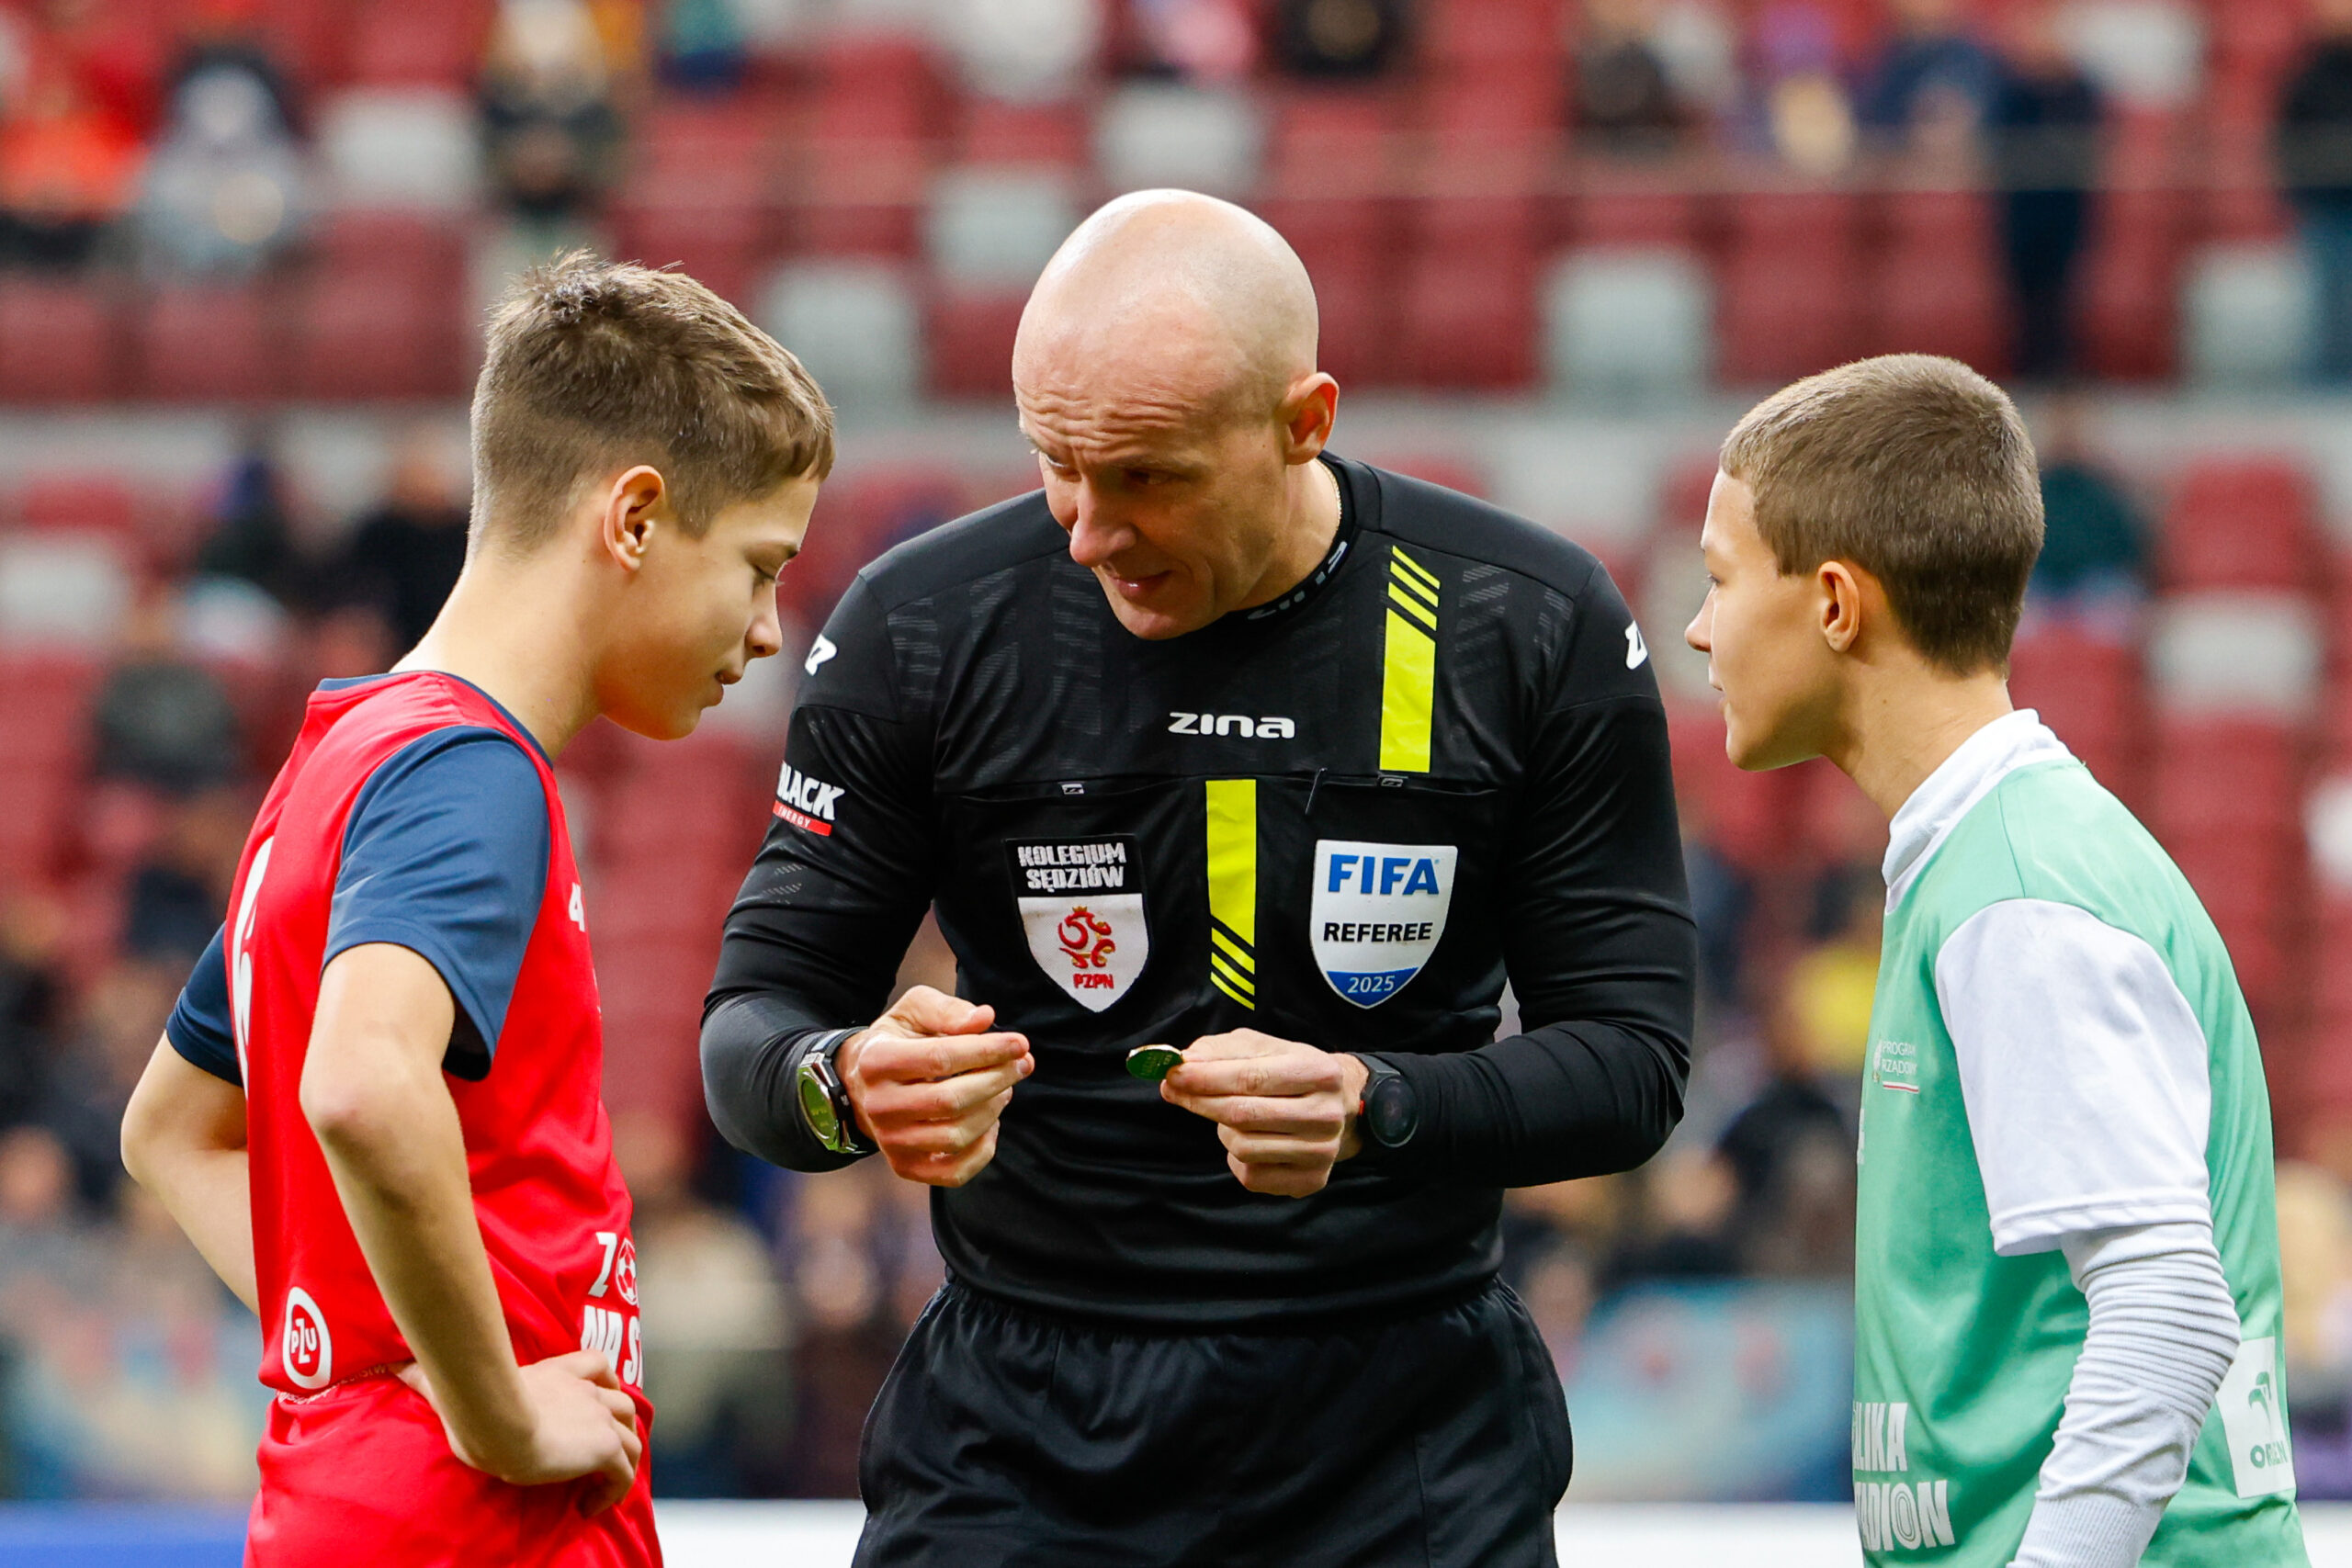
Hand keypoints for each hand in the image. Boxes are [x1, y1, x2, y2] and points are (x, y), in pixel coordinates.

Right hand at [399, 1350, 642, 1511]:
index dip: (603, 1383)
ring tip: (599, 1485)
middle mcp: (586, 1393)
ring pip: (633, 1437)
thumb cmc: (472, 1403)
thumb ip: (427, 1377)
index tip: (593, 1407)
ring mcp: (599, 1420)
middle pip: (623, 1402)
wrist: (496, 1420)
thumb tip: (393, 1367)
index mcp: (557, 1374)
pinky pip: (625, 1474)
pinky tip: (589, 1507)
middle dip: (618, 1426)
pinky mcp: (604, 1449)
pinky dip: (615, 1490)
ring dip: (623, 1459)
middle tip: (598, 1456)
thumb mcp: (452, 1386)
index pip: (596, 1365)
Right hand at [839, 985, 1032, 1186]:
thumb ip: (947, 1011)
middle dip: (997, 1080)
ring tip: (1005, 1088)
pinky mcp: (904, 1166)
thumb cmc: (898, 1040)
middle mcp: (878, 1106)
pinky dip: (983, 1150)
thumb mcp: (914, 1011)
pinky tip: (990, 1121)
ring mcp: (890, 1141)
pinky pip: (955, 1172)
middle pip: (950, 1101)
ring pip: (955, 1136)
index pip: (940, 1059)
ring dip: (992, 1110)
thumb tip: (984, 1018)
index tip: (1020, 1043)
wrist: (862, 1084)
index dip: (987, 1051)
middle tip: (1023, 1064)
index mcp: (876, 1062)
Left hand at [1159, 1030, 1369, 1196]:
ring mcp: (1321, 1153)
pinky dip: (1237, 1158)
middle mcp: (1326, 1115)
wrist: (1340, 1106)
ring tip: (1232, 1117)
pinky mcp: (1310, 1181)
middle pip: (1243, 1115)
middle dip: (1200, 1101)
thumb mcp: (1264, 1048)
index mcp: (1319, 1072)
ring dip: (1223, 1130)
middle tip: (1175, 1090)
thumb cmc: (1292, 1071)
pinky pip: (1251, 1174)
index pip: (1250, 1078)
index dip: (1205, 1078)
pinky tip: (1250, 1140)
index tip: (1173, 1074)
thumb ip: (1222, 1050)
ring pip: (1242, 1147)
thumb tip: (1185, 1061)